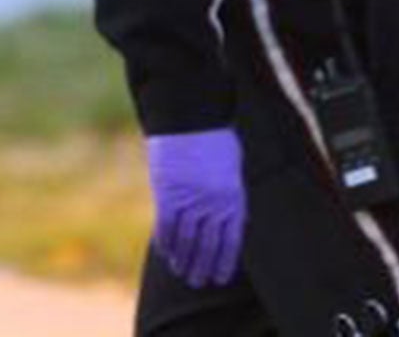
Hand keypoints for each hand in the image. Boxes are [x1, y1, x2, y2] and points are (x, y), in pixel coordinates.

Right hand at [146, 128, 245, 287]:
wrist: (192, 116)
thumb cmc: (215, 139)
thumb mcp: (231, 170)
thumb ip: (229, 197)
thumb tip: (229, 221)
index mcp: (234, 200)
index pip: (230, 243)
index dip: (223, 263)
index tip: (218, 278)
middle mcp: (214, 205)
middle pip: (207, 246)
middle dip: (202, 266)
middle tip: (197, 281)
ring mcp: (190, 200)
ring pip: (185, 240)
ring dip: (182, 259)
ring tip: (179, 272)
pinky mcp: (168, 192)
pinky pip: (165, 225)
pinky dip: (164, 241)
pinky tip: (164, 252)